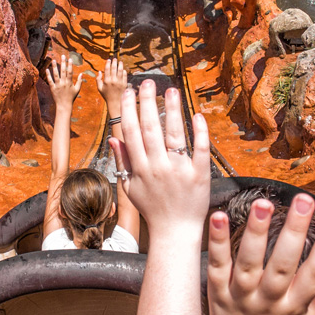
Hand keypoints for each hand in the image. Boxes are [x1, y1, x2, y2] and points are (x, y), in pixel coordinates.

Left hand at [46, 57, 83, 106]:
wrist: (64, 105)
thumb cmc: (71, 97)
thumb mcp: (77, 89)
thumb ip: (79, 81)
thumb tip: (82, 74)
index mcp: (70, 83)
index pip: (70, 72)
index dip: (70, 65)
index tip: (70, 59)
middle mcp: (63, 83)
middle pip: (63, 71)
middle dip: (63, 63)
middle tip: (62, 56)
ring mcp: (57, 85)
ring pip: (56, 74)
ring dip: (54, 67)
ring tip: (53, 60)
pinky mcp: (52, 88)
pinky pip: (50, 80)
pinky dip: (48, 75)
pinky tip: (47, 69)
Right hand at [97, 58, 130, 115]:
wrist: (115, 102)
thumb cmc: (107, 95)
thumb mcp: (100, 88)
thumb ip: (98, 80)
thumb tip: (99, 71)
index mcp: (106, 81)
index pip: (107, 69)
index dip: (108, 63)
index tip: (108, 59)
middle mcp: (113, 80)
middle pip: (114, 68)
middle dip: (114, 62)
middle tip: (114, 59)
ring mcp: (119, 82)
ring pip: (120, 70)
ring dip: (120, 65)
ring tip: (120, 62)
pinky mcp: (124, 84)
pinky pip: (124, 75)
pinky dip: (124, 71)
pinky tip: (123, 69)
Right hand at [109, 79, 209, 230]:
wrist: (175, 232)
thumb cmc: (152, 209)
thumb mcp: (130, 188)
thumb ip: (123, 163)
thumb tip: (113, 139)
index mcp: (141, 169)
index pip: (132, 133)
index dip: (129, 110)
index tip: (128, 92)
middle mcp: (159, 167)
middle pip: (151, 129)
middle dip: (148, 103)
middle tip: (147, 82)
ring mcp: (180, 171)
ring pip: (175, 135)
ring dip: (173, 110)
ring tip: (171, 90)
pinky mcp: (200, 175)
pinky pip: (201, 150)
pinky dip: (200, 132)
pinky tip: (197, 115)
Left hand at [207, 194, 314, 314]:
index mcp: (294, 306)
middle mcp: (269, 302)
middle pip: (283, 265)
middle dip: (295, 232)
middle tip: (304, 199)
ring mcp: (241, 298)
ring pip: (249, 264)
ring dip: (256, 233)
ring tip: (264, 203)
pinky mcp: (217, 293)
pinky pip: (217, 266)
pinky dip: (217, 242)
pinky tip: (219, 216)